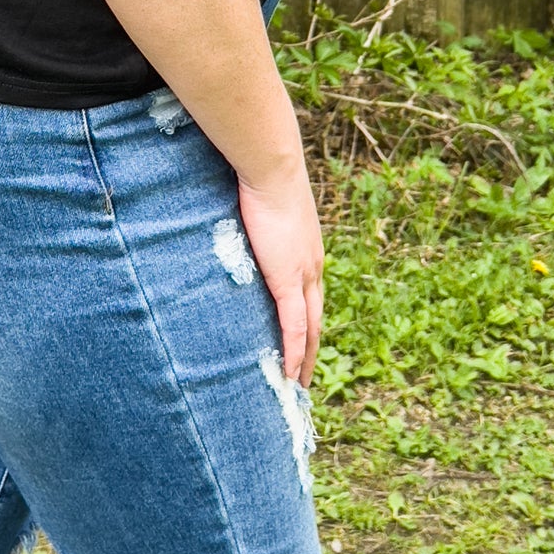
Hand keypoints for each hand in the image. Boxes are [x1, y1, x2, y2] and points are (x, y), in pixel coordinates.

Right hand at [237, 168, 323, 386]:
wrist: (271, 168)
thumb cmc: (261, 177)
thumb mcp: (262, 205)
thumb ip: (255, 222)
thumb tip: (237, 222)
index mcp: (308, 250)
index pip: (312, 296)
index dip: (309, 322)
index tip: (304, 342)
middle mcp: (313, 266)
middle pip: (317, 319)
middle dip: (311, 350)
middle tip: (303, 377)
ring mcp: (303, 274)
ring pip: (309, 329)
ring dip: (305, 359)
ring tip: (297, 386)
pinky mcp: (288, 279)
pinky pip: (294, 325)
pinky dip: (293, 351)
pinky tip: (288, 373)